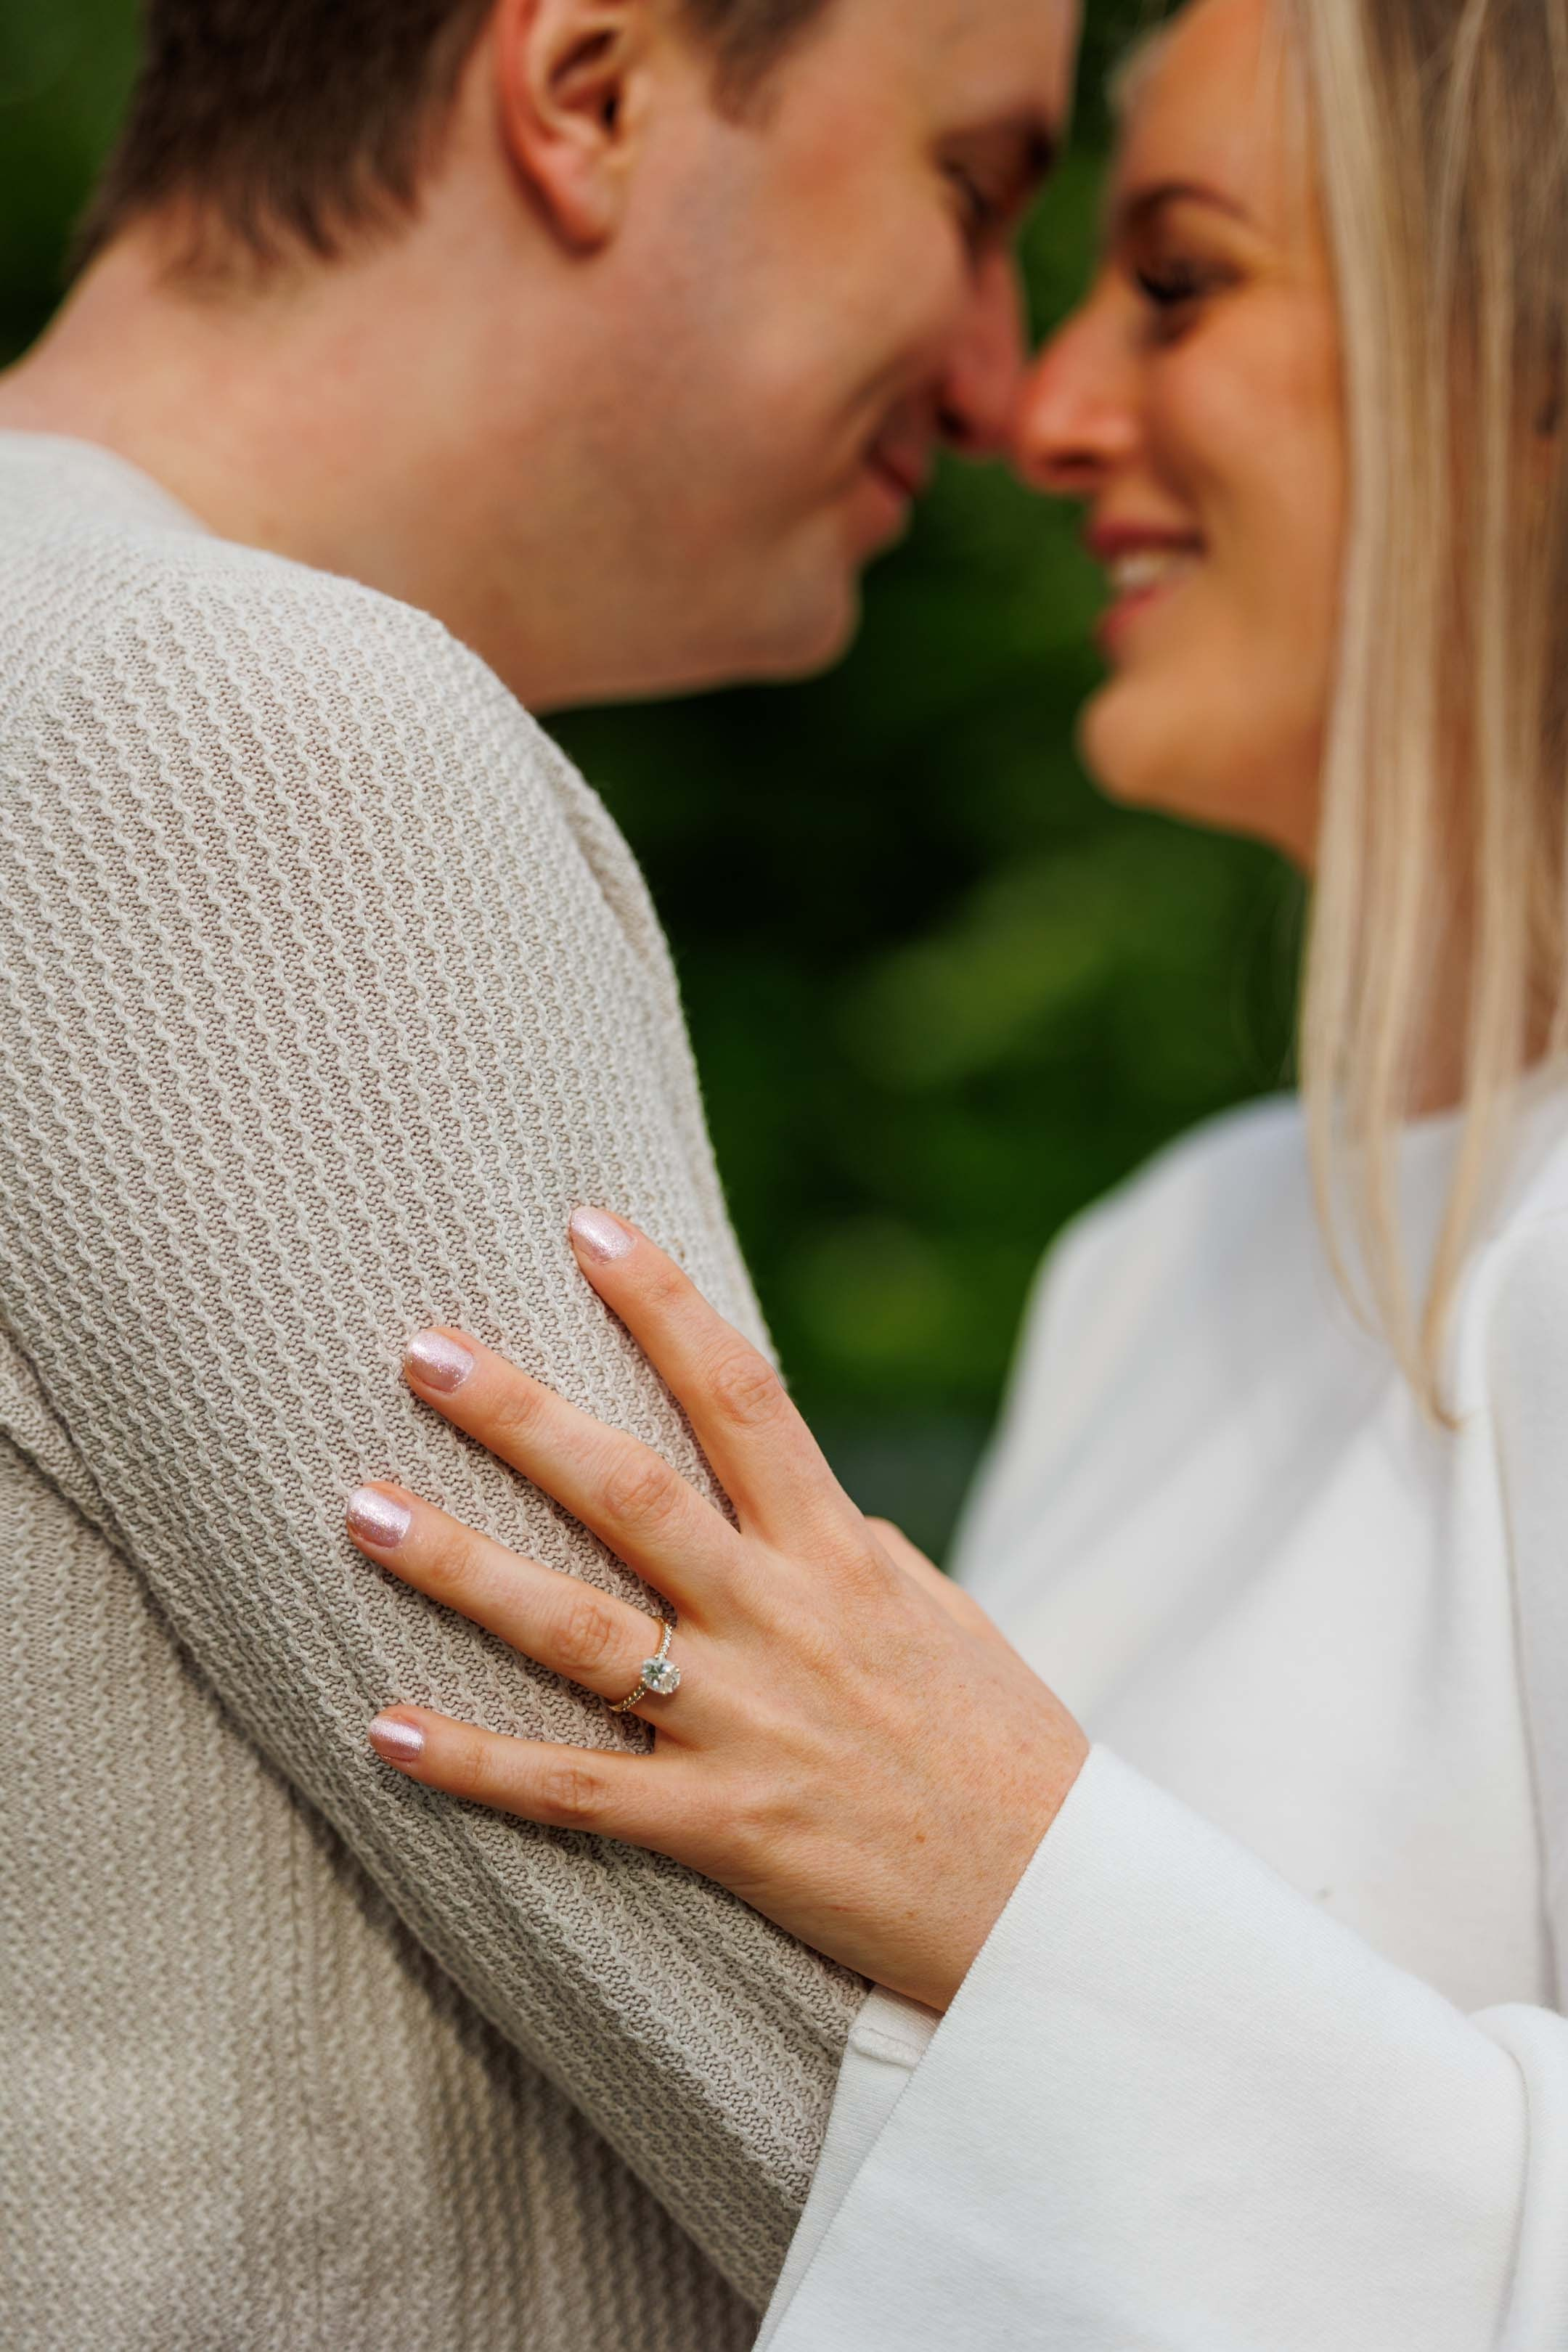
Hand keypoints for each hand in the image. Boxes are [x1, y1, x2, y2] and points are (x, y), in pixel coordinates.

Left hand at [348, 1209, 1088, 2011]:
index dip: (663, 1305)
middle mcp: (784, 1620)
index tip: (588, 1228)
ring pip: (578, 1630)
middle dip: (521, 1415)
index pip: (742, 1395)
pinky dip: (476, 1762)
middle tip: (420, 1349)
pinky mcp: (720, 1829)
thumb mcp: (943, 1616)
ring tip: (361, 1509)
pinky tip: (383, 1728)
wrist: (1058, 1908)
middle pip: (633, 1493)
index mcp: (841, 1553)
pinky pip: (576, 1791)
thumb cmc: (1005, 1749)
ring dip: (461, 1566)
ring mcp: (746, 1725)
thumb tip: (798, 1498)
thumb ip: (855, 1550)